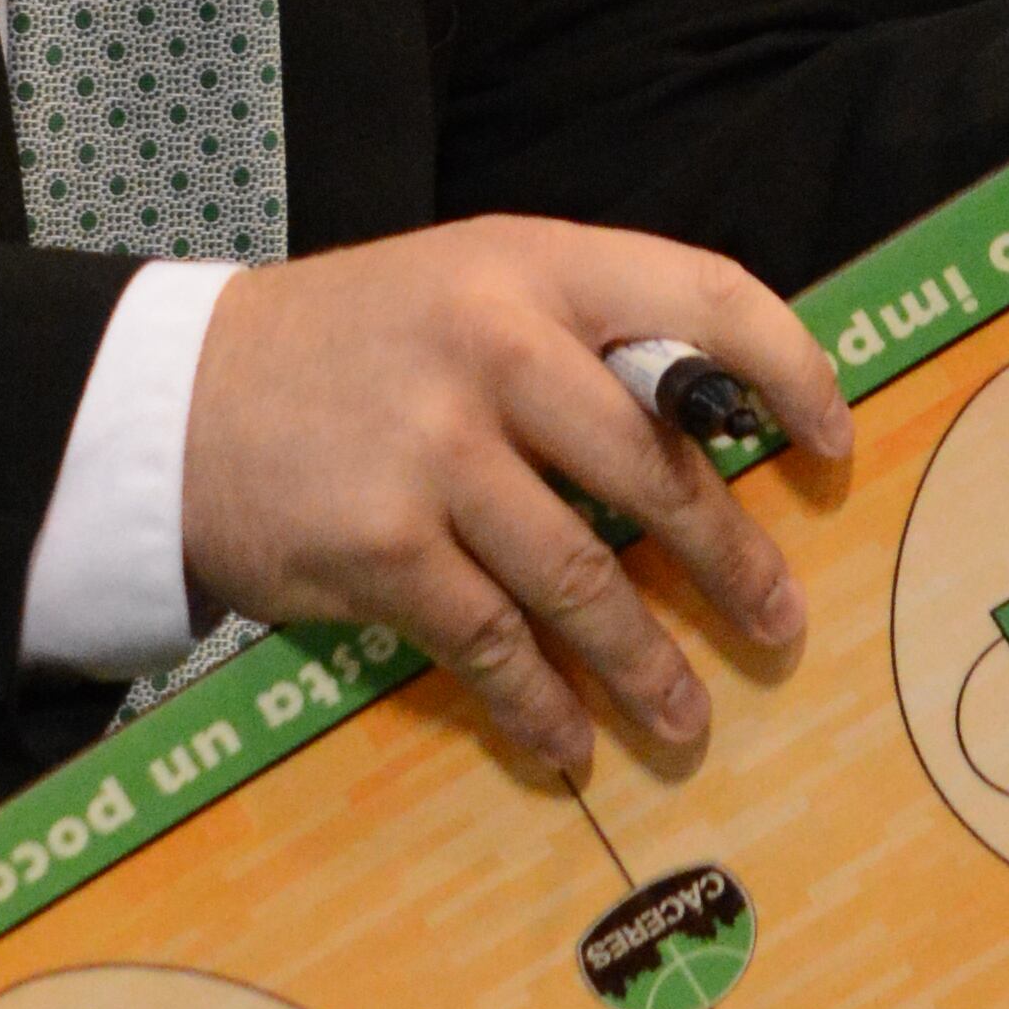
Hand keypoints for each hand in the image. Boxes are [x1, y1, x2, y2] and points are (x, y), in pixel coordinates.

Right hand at [177, 217, 848, 770]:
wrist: (175, 397)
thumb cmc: (349, 348)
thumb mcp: (466, 287)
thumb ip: (579, 337)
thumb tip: (716, 432)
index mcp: (531, 266)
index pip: (704, 297)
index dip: (789, 372)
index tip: (833, 442)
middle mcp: (491, 345)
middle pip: (655, 469)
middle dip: (732, 562)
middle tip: (779, 622)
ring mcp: (434, 450)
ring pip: (582, 579)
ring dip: (646, 665)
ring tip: (687, 717)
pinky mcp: (381, 545)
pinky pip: (493, 644)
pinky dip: (540, 706)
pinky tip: (569, 743)